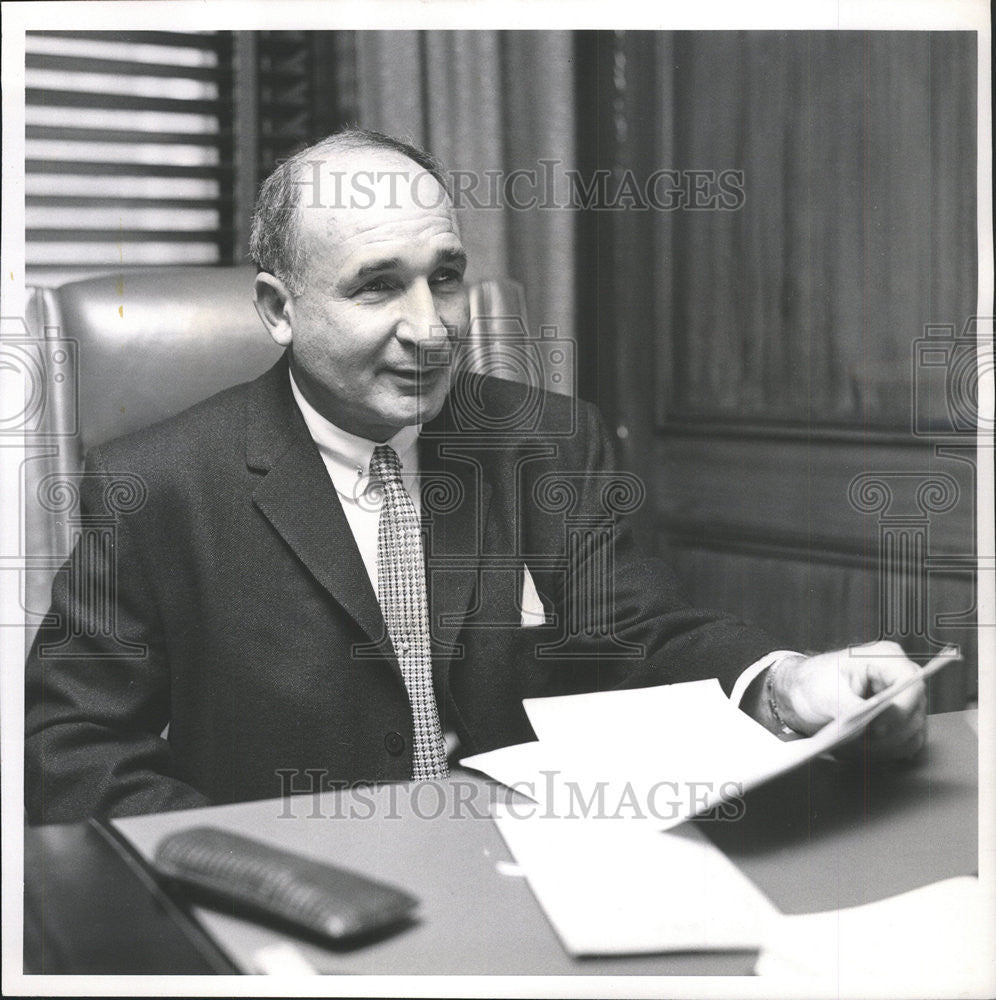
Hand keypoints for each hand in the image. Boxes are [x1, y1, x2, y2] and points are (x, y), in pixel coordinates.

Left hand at [771, 641, 926, 758]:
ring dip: (887, 744)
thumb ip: (850, 707)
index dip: (899, 709)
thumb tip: (868, 725)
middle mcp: (900, 676)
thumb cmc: (815, 682)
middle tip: (859, 739)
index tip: (876, 727)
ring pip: (913, 730)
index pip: (911, 683)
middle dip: (888, 732)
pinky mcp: (902, 718)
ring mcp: (904, 698)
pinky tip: (866, 746)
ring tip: (857, 742)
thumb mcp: (827, 692)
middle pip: (915, 712)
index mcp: (885, 657)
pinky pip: (909, 741)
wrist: (805, 691)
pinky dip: (889, 749)